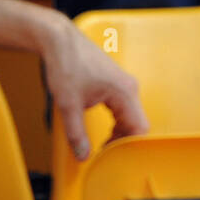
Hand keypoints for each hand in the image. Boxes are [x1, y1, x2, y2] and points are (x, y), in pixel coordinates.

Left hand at [40, 15, 148, 161]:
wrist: (59, 40)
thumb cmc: (67, 64)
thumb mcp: (69, 105)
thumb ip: (77, 134)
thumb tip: (83, 156)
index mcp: (124, 92)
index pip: (139, 128)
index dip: (128, 147)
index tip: (113, 158)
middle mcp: (129, 88)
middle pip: (136, 124)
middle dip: (122, 142)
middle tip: (104, 155)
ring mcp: (123, 84)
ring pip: (130, 117)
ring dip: (119, 133)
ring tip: (102, 145)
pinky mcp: (115, 83)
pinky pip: (124, 109)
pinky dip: (116, 122)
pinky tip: (103, 129)